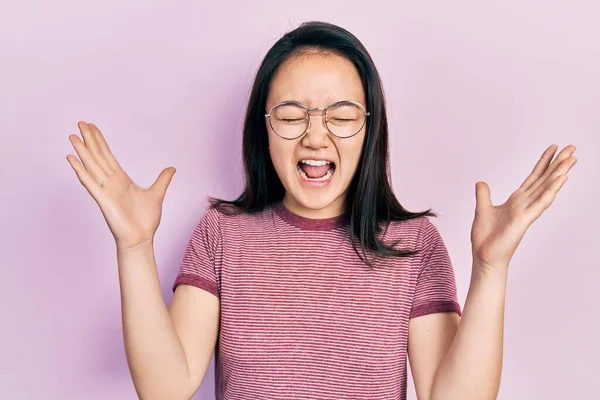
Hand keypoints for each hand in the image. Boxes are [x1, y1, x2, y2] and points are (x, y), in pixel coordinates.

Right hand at [66, 121, 175, 250]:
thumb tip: (172, 168)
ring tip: (72, 136)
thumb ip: (163, 179)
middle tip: (80, 122)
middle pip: (98, 156)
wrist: (141, 238)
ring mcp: (105, 190)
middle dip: (89, 140)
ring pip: (91, 166)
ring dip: (81, 151)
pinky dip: (80, 170)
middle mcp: (110, 182)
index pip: (108, 156)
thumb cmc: (146, 220)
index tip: (92, 128)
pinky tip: (72, 159)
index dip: (100, 141)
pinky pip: (89, 182)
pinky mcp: (102, 200)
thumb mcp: (157, 193)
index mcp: (121, 180)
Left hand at [470, 144, 576, 272]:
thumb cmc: (486, 237)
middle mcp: (525, 203)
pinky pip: (540, 203)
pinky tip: (560, 179)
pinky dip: (550, 191)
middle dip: (558, 163)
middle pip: (545, 179)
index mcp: (517, 200)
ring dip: (559, 173)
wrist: (484, 256)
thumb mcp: (482, 209)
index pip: (534, 177)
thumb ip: (484, 195)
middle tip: (572, 148)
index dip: (544, 162)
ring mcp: (527, 211)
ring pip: (546, 188)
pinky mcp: (524, 220)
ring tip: (571, 159)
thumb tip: (481, 182)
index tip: (554, 148)